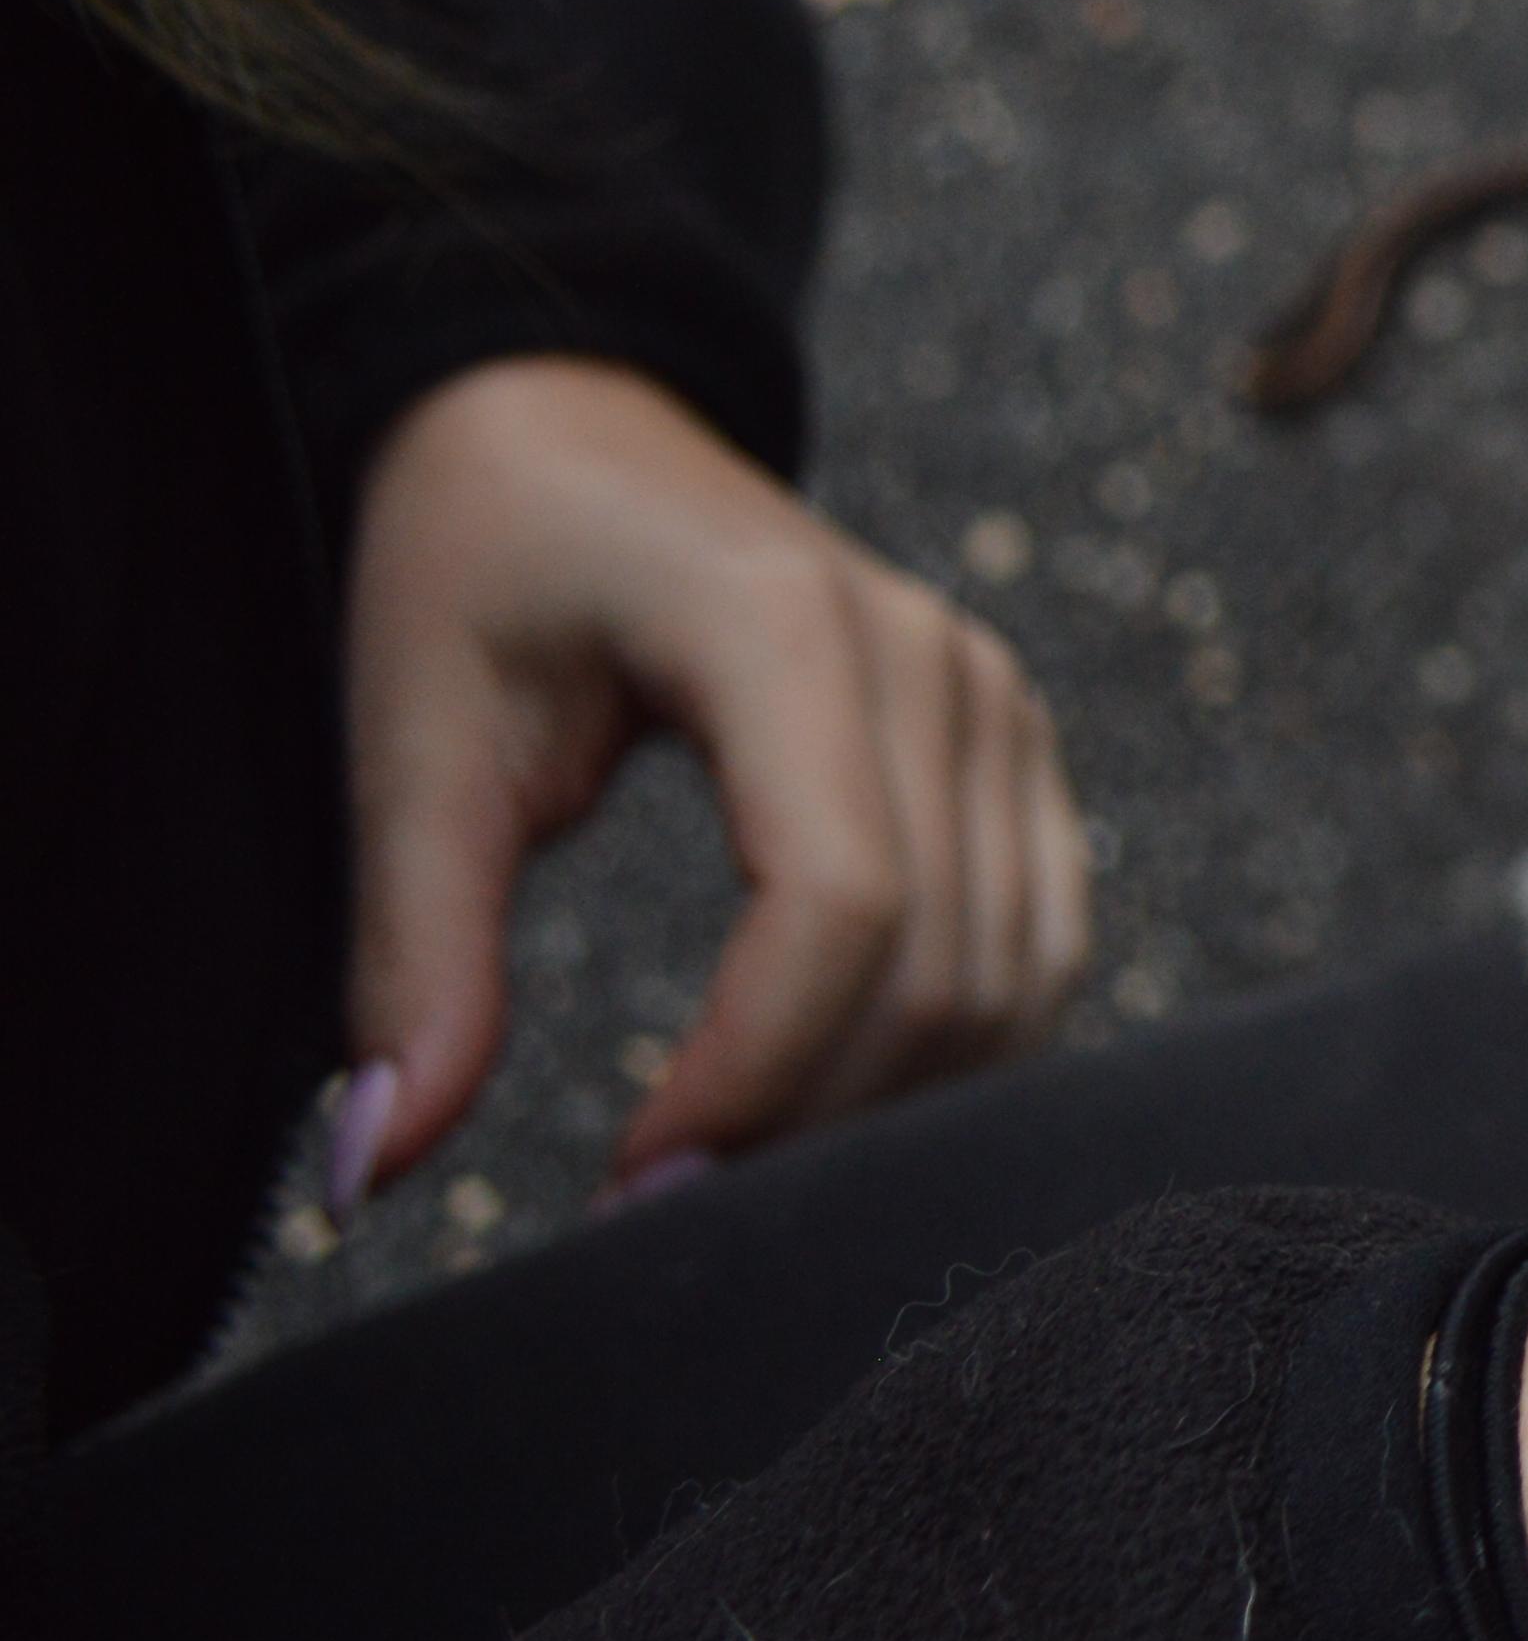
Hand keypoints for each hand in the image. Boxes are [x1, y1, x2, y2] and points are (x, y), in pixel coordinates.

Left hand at [339, 354, 1089, 1199]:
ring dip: (886, 1110)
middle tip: (654, 1215)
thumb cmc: (484, 559)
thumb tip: (376, 1166)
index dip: (753, 1075)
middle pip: (936, 964)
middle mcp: (933, 658)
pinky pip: (1037, 944)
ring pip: (1009, 977)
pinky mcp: (1016, 743)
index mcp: (784, 629)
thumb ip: (410, 954)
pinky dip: (954, 1054)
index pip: (841, 900)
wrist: (580, 425)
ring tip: (733, 1167)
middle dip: (806, 1124)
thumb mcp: (411, 735)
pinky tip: (828, 1099)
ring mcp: (997, 699)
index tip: (626, 1186)